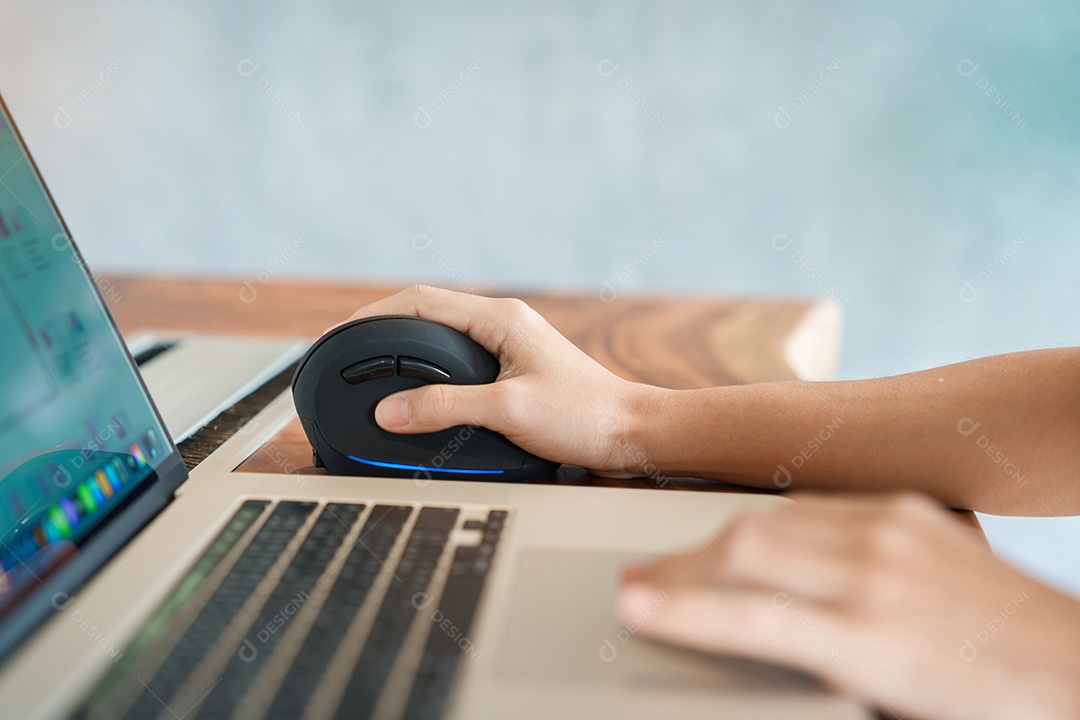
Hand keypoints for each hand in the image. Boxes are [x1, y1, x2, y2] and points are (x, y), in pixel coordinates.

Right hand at [340, 285, 658, 475]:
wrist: (632, 435)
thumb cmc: (584, 416)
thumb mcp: (507, 410)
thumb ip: (444, 408)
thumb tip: (389, 411)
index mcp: (500, 318)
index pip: (422, 301)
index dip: (375, 315)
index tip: (343, 335)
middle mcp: (504, 324)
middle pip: (428, 314)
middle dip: (385, 330)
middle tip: (350, 354)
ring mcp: (510, 345)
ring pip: (443, 337)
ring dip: (409, 350)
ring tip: (375, 369)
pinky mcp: (515, 368)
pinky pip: (460, 359)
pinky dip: (431, 371)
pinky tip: (419, 389)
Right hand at [616, 493, 1079, 719]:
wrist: (1067, 661)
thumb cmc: (980, 702)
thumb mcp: (883, 702)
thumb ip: (807, 667)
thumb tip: (743, 639)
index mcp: (868, 639)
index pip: (745, 615)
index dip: (678, 609)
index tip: (631, 605)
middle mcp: (875, 572)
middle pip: (745, 550)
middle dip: (679, 567)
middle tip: (639, 582)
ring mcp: (891, 530)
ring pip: (771, 519)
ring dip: (714, 541)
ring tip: (679, 561)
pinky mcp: (906, 510)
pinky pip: (813, 506)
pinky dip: (767, 523)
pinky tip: (747, 539)